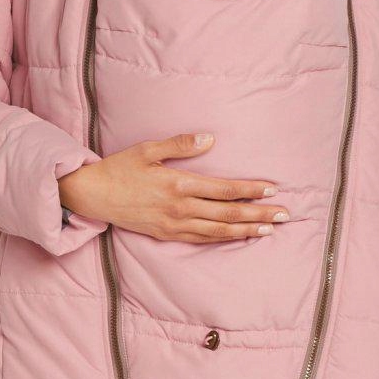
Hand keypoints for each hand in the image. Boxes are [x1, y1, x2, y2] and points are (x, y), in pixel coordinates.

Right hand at [58, 132, 289, 242]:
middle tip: (285, 214)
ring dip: (247, 230)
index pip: (224, 190)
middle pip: (228, 214)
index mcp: (178, 184)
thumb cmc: (120, 168)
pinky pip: (202, 239)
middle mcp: (180, 208)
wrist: (93, 195)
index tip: (272, 189)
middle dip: (259, 214)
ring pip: (219, 231)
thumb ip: (180, 144)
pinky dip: (225, 239)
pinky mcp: (168, 235)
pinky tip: (240, 236)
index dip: (250, 190)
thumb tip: (209, 138)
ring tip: (270, 228)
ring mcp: (174, 225)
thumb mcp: (148, 149)